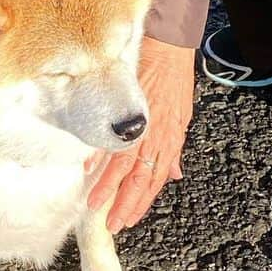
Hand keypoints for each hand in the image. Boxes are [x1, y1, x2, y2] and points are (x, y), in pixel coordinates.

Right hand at [87, 37, 194, 233]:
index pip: (156, 179)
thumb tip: (174, 173)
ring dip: (108, 188)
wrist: (167, 47)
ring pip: (123, 165)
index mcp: (169, 139)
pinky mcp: (125, 111)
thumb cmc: (173, 78)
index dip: (143, 201)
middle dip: (125, 204)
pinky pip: (110, 138)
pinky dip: (99, 156)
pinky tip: (89, 171)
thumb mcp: (182, 115)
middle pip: (140, 178)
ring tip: (96, 206)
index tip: (131, 218)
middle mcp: (155, 136)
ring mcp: (140, 125)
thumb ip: (174, 147)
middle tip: (113, 223)